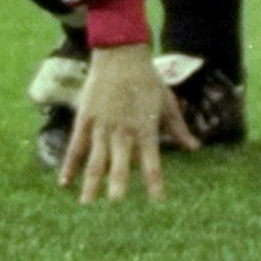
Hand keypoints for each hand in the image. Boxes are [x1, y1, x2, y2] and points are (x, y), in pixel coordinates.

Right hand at [58, 43, 192, 203]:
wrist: (122, 56)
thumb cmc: (148, 80)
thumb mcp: (167, 103)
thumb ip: (178, 128)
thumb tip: (196, 148)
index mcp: (146, 128)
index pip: (153, 162)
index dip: (155, 182)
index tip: (157, 201)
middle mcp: (124, 131)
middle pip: (121, 163)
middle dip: (118, 184)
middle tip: (116, 203)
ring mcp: (102, 126)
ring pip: (96, 160)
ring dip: (91, 182)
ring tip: (87, 203)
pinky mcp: (85, 119)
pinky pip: (76, 147)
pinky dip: (69, 165)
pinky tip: (64, 182)